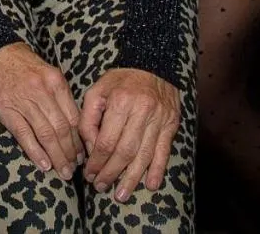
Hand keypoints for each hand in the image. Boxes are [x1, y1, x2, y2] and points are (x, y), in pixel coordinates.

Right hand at [0, 42, 83, 179]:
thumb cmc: (19, 61)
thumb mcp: (45, 70)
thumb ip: (57, 93)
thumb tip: (70, 120)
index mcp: (55, 81)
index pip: (73, 116)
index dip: (79, 139)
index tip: (82, 153)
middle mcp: (42, 91)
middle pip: (62, 128)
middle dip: (70, 152)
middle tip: (73, 169)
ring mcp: (23, 100)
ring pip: (46, 134)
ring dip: (57, 156)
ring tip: (63, 171)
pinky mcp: (6, 109)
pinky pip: (24, 135)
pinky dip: (35, 152)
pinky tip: (44, 165)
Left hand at [80, 67, 180, 199]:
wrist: (153, 64)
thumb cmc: (120, 80)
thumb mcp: (97, 91)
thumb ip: (88, 119)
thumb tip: (89, 149)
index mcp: (120, 101)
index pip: (106, 141)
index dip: (97, 162)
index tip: (89, 175)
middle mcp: (141, 111)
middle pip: (125, 151)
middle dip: (111, 173)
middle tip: (101, 187)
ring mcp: (159, 118)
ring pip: (144, 155)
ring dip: (132, 178)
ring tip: (121, 194)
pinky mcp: (171, 123)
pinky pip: (164, 151)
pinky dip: (158, 170)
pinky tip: (151, 185)